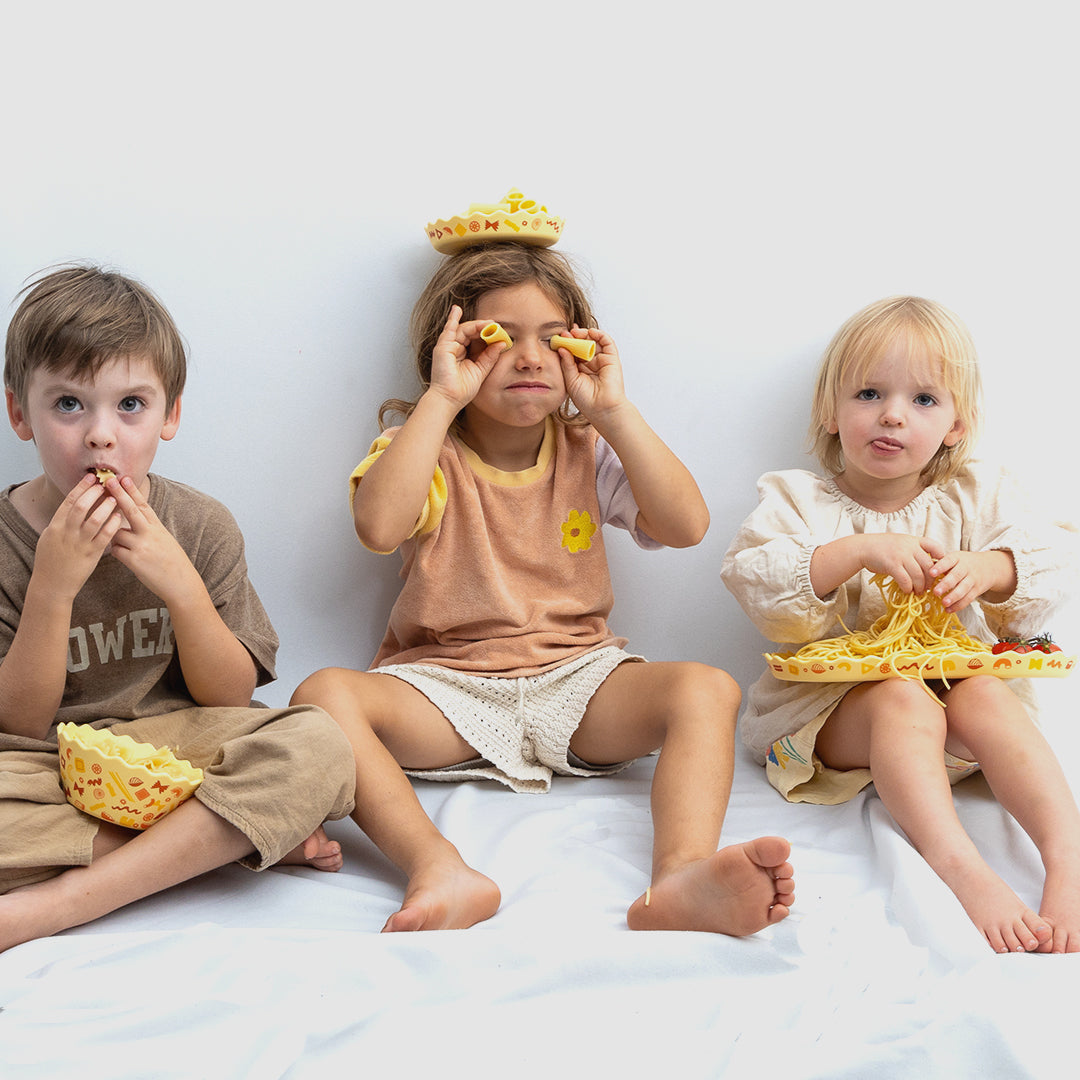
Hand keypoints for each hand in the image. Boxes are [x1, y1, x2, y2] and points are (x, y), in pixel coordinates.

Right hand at [33, 474, 123, 600]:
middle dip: (93, 493)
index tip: (90, 478)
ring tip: (114, 498)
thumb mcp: (50, 538)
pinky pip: (104, 537)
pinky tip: (118, 517)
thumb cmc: (51, 560)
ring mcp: (79, 544)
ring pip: (94, 520)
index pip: (68, 502)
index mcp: (55, 526)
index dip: (80, 488)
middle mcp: (66, 533)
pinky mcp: (91, 554)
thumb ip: (61, 522)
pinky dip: (112, 525)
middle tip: (105, 484)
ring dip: (105, 507)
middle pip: (81, 507)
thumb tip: (70, 506)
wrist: (52, 585)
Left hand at [104, 476, 201, 604]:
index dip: (132, 491)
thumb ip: (148, 530)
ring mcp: (141, 546)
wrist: (181, 582)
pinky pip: (115, 551)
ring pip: (116, 533)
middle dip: (118, 494)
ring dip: (114, 537)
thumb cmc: (172, 562)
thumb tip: (130, 523)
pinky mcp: (134, 560)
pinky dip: (117, 552)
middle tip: (108, 482)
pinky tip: (125, 557)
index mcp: (157, 527)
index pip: (142, 505)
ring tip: (122, 545)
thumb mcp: (164, 540)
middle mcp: (149, 533)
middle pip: (130, 510)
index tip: (124, 478)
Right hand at [427, 305, 505, 411]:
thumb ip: (490, 356)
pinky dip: (452, 319)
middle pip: (471, 332)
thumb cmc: (463, 389)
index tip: (500, 332)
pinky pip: (448, 330)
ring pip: (463, 330)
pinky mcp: (443, 347)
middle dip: (483, 328)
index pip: (477, 339)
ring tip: (488, 323)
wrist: (450, 399)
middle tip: (496, 325)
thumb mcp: (481, 370)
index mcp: (465, 355)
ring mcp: (448, 347)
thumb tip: (502, 343)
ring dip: (476, 325)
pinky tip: (456, 309)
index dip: (488, 335)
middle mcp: (456, 349)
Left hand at [558, 328, 625, 420]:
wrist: (602, 408)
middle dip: (574, 337)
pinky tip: (590, 332)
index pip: (572, 352)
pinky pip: (607, 342)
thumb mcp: (570, 380)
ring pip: (593, 341)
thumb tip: (561, 348)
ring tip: (575, 332)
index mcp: (580, 369)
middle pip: (582, 344)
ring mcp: (601, 360)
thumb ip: (566, 364)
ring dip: (584, 334)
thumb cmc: (586, 400)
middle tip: (565, 333)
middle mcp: (591, 363)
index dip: (566, 344)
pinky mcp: (612, 358)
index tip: (557, 338)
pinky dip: (599, 334)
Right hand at [853, 533, 945, 593]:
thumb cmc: (881, 547)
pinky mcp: (892, 565)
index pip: (935, 546)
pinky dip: (908, 588)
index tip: (939, 570)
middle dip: (930, 581)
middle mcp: (910, 546)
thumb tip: (926, 567)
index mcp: (914, 540)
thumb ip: (913, 550)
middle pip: (929, 566)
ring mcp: (901, 555)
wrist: (862, 548)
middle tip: (928, 588)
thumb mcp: (900, 542)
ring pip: (919, 575)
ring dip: (920, 587)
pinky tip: (906, 591)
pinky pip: (906, 580)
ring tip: (918, 592)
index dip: (941, 559)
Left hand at [930, 549, 1016, 611]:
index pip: (949, 561)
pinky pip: (968, 598)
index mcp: (957, 558)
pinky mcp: (977, 590)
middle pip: (956, 576)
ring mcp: (973, 579)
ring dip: (953, 597)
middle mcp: (966, 568)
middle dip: (946, 585)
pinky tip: (949, 610)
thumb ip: (940, 563)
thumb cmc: (963, 563)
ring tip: (944, 603)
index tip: (931, 573)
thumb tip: (921, 569)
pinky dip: (959, 605)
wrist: (990, 566)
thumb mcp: (954, 558)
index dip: (940, 567)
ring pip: (963, 588)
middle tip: (935, 592)